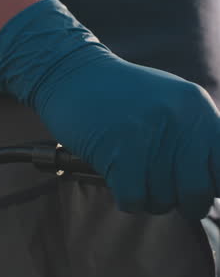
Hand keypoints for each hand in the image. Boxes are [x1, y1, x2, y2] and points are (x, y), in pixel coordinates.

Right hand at [0, 0, 219, 218]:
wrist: (71, 73)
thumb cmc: (118, 93)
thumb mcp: (169, 100)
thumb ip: (193, 132)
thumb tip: (212, 180)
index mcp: (197, 108)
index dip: (213, 185)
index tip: (196, 186)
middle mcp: (178, 122)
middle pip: (198, 192)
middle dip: (185, 203)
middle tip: (166, 194)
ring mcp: (147, 138)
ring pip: (163, 200)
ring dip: (148, 199)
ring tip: (135, 180)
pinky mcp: (117, 153)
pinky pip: (133, 200)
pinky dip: (126, 199)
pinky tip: (118, 182)